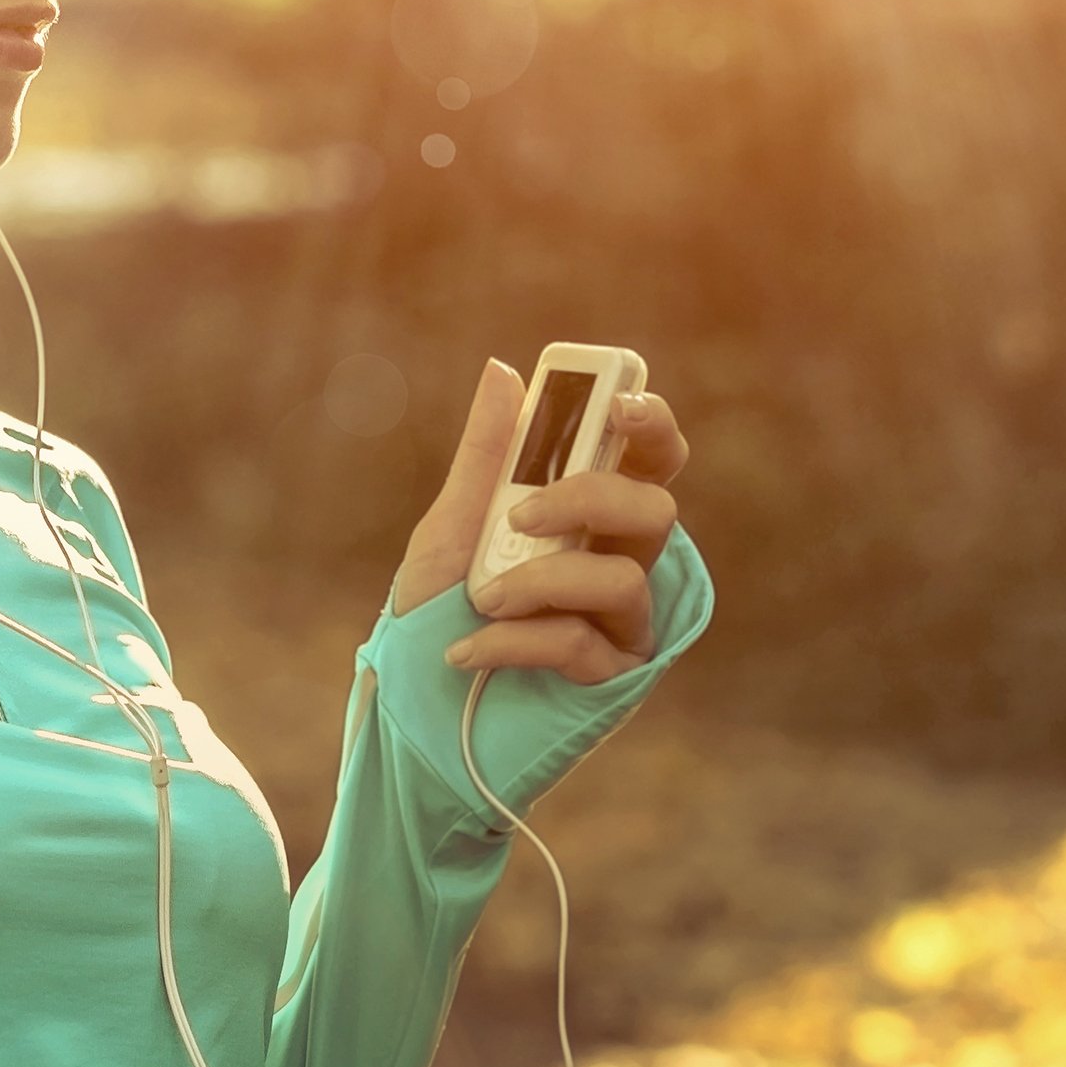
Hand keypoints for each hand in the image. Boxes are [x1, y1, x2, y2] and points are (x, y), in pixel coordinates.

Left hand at [385, 360, 689, 683]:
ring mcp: (622, 622)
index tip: (617, 407)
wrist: (409, 694)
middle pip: (656, 509)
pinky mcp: (611, 678)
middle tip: (521, 515)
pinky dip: (517, 641)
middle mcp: (619, 560)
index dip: (651, 425)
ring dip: (542, 583)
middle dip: (590, 500)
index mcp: (590, 513)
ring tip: (482, 599)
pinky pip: (582, 645)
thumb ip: (486, 455)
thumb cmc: (436, 606)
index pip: (650, 457)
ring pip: (623, 581)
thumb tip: (504, 372)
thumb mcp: (450, 524)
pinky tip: (468, 650)